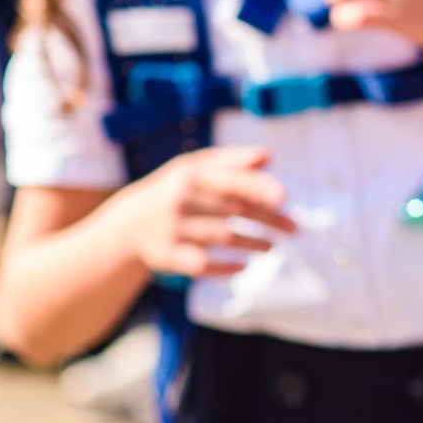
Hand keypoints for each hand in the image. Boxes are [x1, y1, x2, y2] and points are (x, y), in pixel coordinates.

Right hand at [110, 145, 294, 277]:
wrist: (127, 225)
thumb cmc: (174, 191)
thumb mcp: (194, 169)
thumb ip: (231, 161)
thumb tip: (268, 155)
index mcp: (189, 176)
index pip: (230, 181)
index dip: (258, 188)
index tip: (284, 197)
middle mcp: (179, 201)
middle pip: (234, 211)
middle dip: (268, 220)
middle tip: (294, 228)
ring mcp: (171, 229)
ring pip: (222, 236)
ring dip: (253, 243)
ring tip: (273, 247)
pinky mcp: (166, 255)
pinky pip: (202, 264)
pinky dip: (226, 267)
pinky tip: (244, 266)